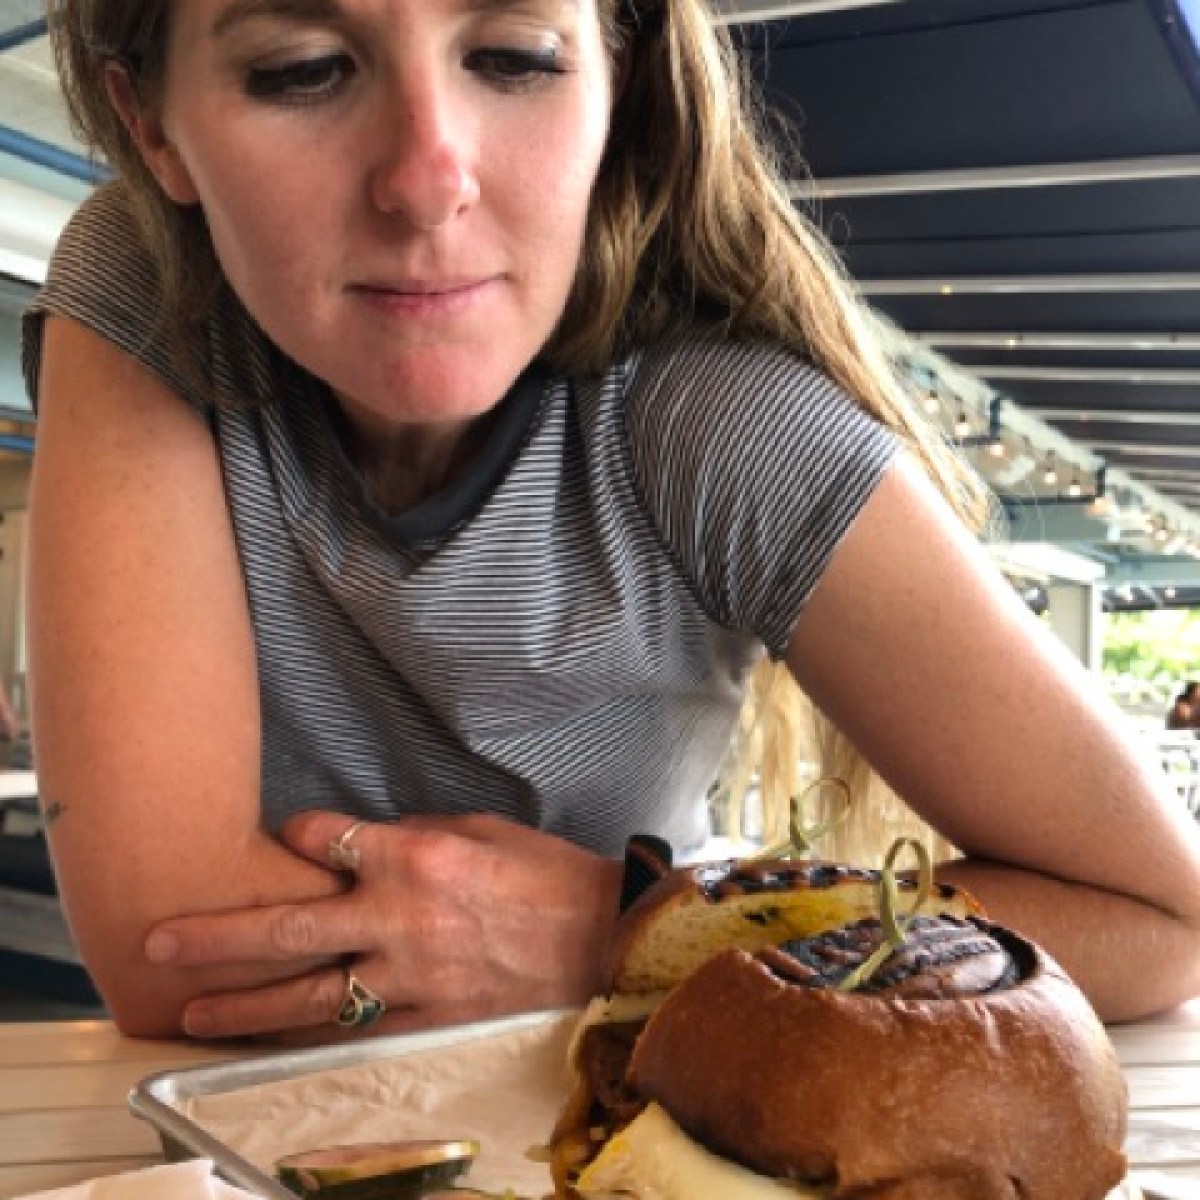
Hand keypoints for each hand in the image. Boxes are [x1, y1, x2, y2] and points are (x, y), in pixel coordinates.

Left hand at [143, 811, 623, 1041]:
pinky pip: (357, 1029)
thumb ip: (418, 834)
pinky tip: (272, 1042)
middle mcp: (400, 914)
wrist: (602, 938)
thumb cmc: (548, 875)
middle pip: (288, 926)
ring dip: (245, 1004)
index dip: (297, 835)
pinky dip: (311, 1035)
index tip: (283, 836)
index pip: (326, 838)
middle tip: (159, 944)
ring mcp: (411, 972)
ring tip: (192, 1012)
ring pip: (309, 995)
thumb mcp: (483, 829)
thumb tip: (372, 840)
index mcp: (416, 853)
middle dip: (217, 935)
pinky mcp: (430, 1016)